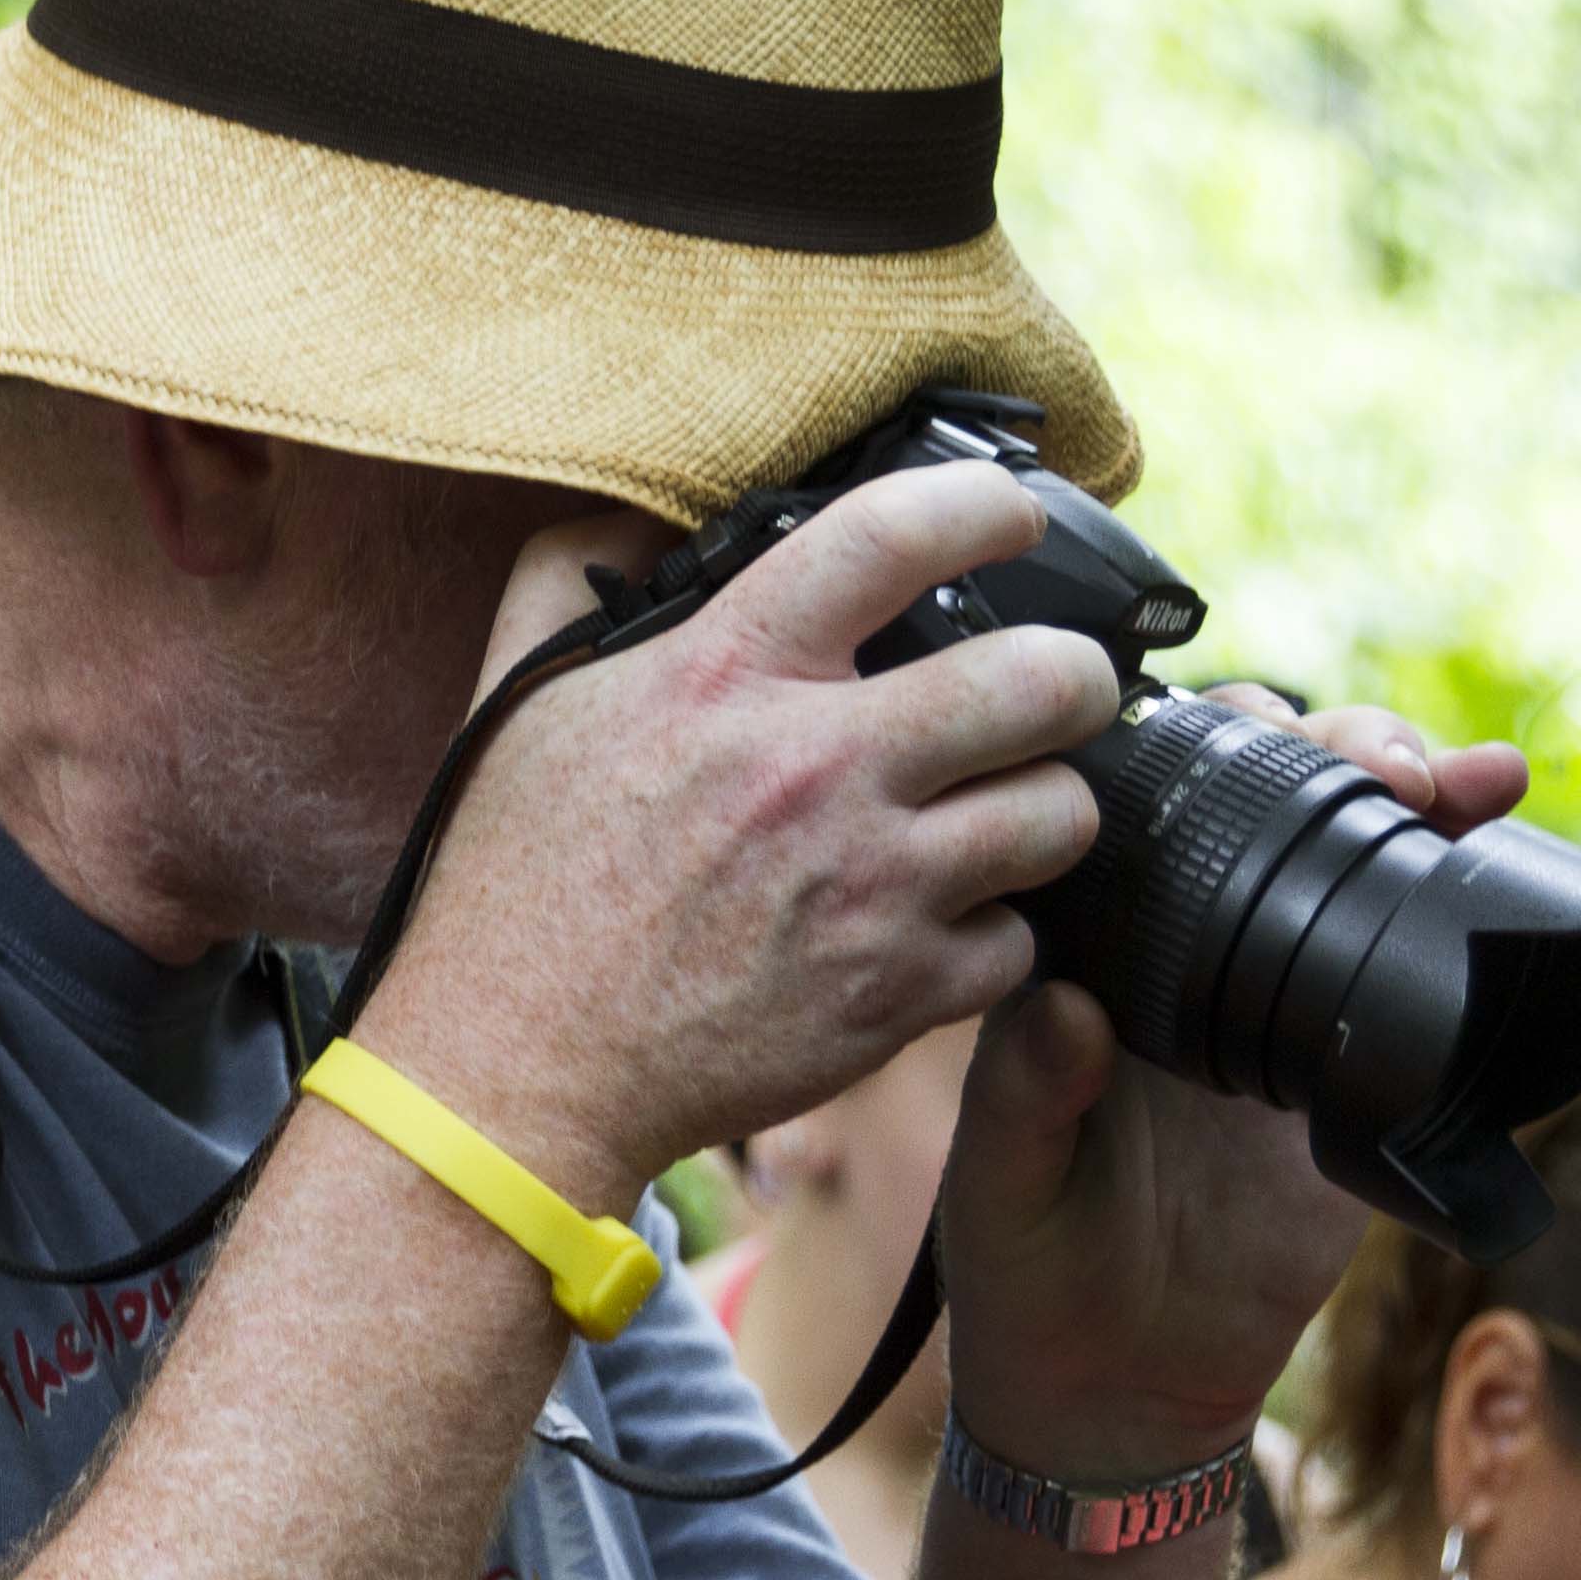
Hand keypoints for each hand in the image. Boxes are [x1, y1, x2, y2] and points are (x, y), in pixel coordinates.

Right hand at [360, 464, 1121, 1210]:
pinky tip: (932, 929)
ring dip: (1037, 811)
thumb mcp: (518, 703)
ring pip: (1061, 813)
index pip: (897, 534)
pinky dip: (987, 938)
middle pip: (1043, 679)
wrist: (511, 1073)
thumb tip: (630, 508)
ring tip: (994, 818)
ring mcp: (867, 887)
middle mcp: (814, 768)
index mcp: (724, 674)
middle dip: (1071, 676)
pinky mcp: (894, 994)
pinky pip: (1018, 941)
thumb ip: (569, 577)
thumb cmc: (509, 887)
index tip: (1008, 519)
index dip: (986, 506)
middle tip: (1048, 692)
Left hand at [932, 694, 1533, 1477]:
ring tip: (1462, 779)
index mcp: (1082, 956)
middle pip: (1259, 807)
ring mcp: (1271, 1003)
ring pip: (1345, 862)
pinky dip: (1465, 900)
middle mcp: (1176, 956)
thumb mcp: (1002, 1189)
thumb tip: (1061, 1006)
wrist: (1120, 1388)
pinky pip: (1416, 966)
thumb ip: (1025, 1100)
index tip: (1252, 734)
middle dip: (1330, 751)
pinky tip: (1502, 843)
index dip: (1196, 753)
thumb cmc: (1027, 1274)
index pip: (1137, 811)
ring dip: (1411, 797)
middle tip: (1388, 761)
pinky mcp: (1351, 1069)